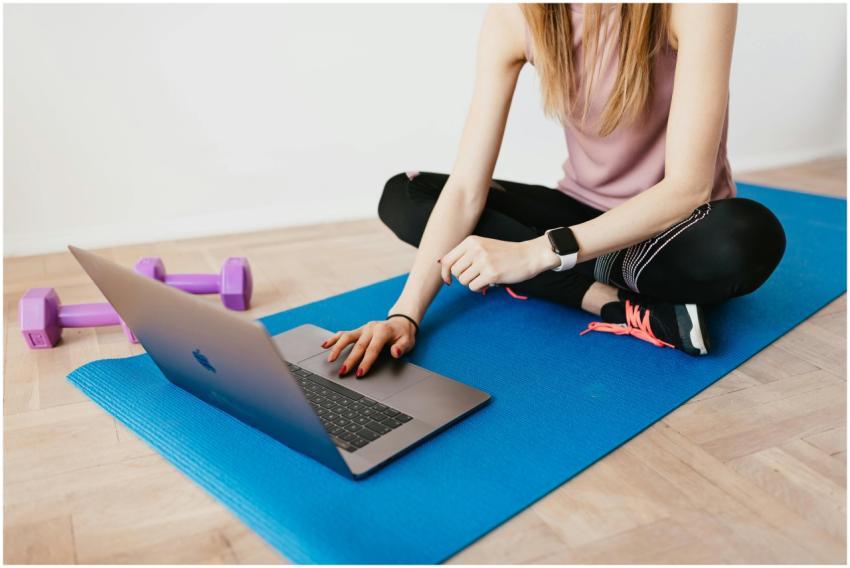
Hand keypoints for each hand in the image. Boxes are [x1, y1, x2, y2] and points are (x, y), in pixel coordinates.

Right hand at [321, 317, 416, 377]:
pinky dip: (334, 339)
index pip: (372, 349)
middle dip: (350, 360)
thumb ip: (401, 347)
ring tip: (330, 359)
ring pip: (347, 337)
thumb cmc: (403, 334)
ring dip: (337, 348)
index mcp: (382, 331)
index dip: (366, 362)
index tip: (360, 373)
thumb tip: (396, 352)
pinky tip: (325, 345)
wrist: (400, 322)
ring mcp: (363, 328)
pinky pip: (344, 333)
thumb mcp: (408, 341)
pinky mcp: (358, 330)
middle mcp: (371, 328)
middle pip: (358, 346)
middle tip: (343, 372)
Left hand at [438, 234, 557, 291]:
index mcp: (471, 241)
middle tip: (476, 275)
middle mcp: (475, 249)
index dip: (444, 272)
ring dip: (472, 283)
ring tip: (483, 277)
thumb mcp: (483, 246)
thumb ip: (465, 254)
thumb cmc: (505, 253)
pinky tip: (488, 283)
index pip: (447, 259)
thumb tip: (443, 265)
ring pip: (463, 281)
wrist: (529, 255)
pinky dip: (479, 288)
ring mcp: (483, 261)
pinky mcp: (491, 274)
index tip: (448, 280)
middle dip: (463, 278)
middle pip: (455, 272)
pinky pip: (474, 287)